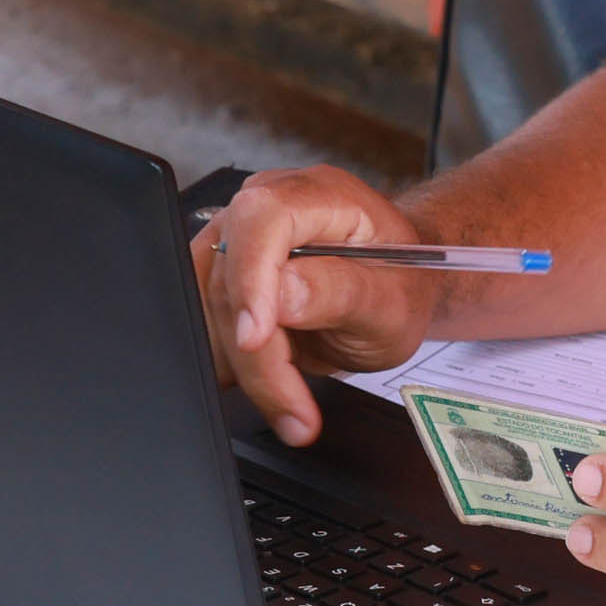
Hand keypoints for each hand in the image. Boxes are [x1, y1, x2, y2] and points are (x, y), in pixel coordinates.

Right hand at [195, 167, 444, 444]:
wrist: (390, 291)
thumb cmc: (398, 286)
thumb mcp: (391, 302)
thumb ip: (341, 292)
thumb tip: (282, 295)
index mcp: (320, 197)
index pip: (264, 220)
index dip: (251, 278)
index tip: (255, 339)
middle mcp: (269, 204)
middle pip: (232, 275)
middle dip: (258, 355)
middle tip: (296, 409)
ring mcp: (238, 235)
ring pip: (210, 306)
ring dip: (245, 369)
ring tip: (292, 407)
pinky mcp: (220, 269)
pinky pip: (207, 320)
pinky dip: (234, 365)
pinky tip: (271, 387)